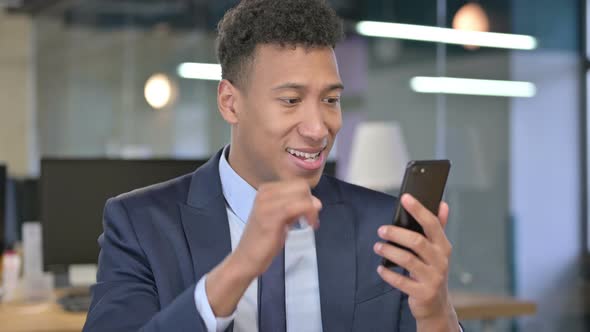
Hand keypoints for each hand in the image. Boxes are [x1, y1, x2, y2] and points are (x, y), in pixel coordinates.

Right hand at [206, 179, 320, 315]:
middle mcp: (265, 193)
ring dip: (312, 210)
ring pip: (303, 195)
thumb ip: (293, 207)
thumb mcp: (279, 218)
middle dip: (312, 202)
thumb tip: (314, 202)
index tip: (309, 214)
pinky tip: (309, 225)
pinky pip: (298, 207)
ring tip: (310, 224)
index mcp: (266, 190)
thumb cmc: (263, 240)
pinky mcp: (272, 216)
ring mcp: (267, 203)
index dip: (308, 197)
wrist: (246, 259)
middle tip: (311, 220)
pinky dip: (309, 214)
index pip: (297, 184)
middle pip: (302, 186)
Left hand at [373, 194, 459, 330]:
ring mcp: (432, 278)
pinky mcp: (422, 293)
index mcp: (443, 246)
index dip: (418, 210)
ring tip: (378, 247)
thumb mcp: (438, 251)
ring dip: (389, 251)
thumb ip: (438, 228)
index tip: (405, 198)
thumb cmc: (433, 272)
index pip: (432, 224)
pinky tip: (380, 268)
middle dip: (396, 233)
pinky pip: (401, 281)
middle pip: (417, 242)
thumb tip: (443, 204)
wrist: (436, 306)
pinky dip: (388, 273)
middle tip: (381, 230)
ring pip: (407, 260)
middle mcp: (440, 261)